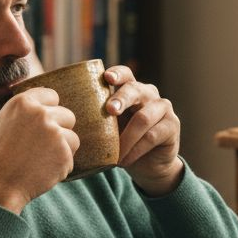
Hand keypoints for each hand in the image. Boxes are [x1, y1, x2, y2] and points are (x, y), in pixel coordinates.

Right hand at [0, 88, 78, 213]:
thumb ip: (18, 114)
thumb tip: (33, 108)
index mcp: (23, 102)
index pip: (52, 96)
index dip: (50, 109)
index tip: (45, 122)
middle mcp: (41, 114)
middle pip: (67, 115)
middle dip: (60, 129)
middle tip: (44, 146)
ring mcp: (55, 134)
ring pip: (72, 138)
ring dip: (62, 149)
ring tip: (42, 161)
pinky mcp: (64, 154)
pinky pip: (70, 158)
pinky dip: (60, 167)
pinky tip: (42, 172)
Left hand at [104, 65, 183, 195]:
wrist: (147, 165)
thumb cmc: (122, 142)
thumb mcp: (108, 129)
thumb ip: (96, 118)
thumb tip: (65, 117)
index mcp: (130, 89)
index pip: (125, 74)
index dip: (117, 73)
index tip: (107, 77)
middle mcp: (148, 94)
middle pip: (135, 90)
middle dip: (121, 99)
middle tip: (110, 110)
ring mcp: (163, 108)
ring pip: (143, 118)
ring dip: (126, 138)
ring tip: (115, 155)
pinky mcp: (172, 125)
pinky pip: (152, 136)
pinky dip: (135, 150)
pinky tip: (125, 160)